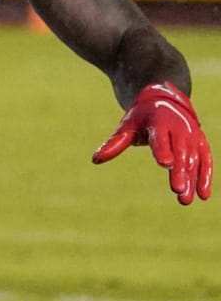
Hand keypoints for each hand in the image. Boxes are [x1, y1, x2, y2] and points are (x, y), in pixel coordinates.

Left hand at [92, 82, 212, 204]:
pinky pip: (206, 160)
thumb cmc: (142, 117)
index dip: (163, 150)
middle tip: (177, 190)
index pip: (160, 138)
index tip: (165, 164)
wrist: (165, 100)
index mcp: (159, 122)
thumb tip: (95, 160)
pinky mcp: (201, 142)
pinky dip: (205, 177)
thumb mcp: (127, 126)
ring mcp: (192, 135)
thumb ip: (115, 143)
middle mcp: (179, 128)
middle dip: (179, 172)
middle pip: (179, 152)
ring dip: (191, 180)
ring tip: (184, 200)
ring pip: (193, 159)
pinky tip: (203, 195)